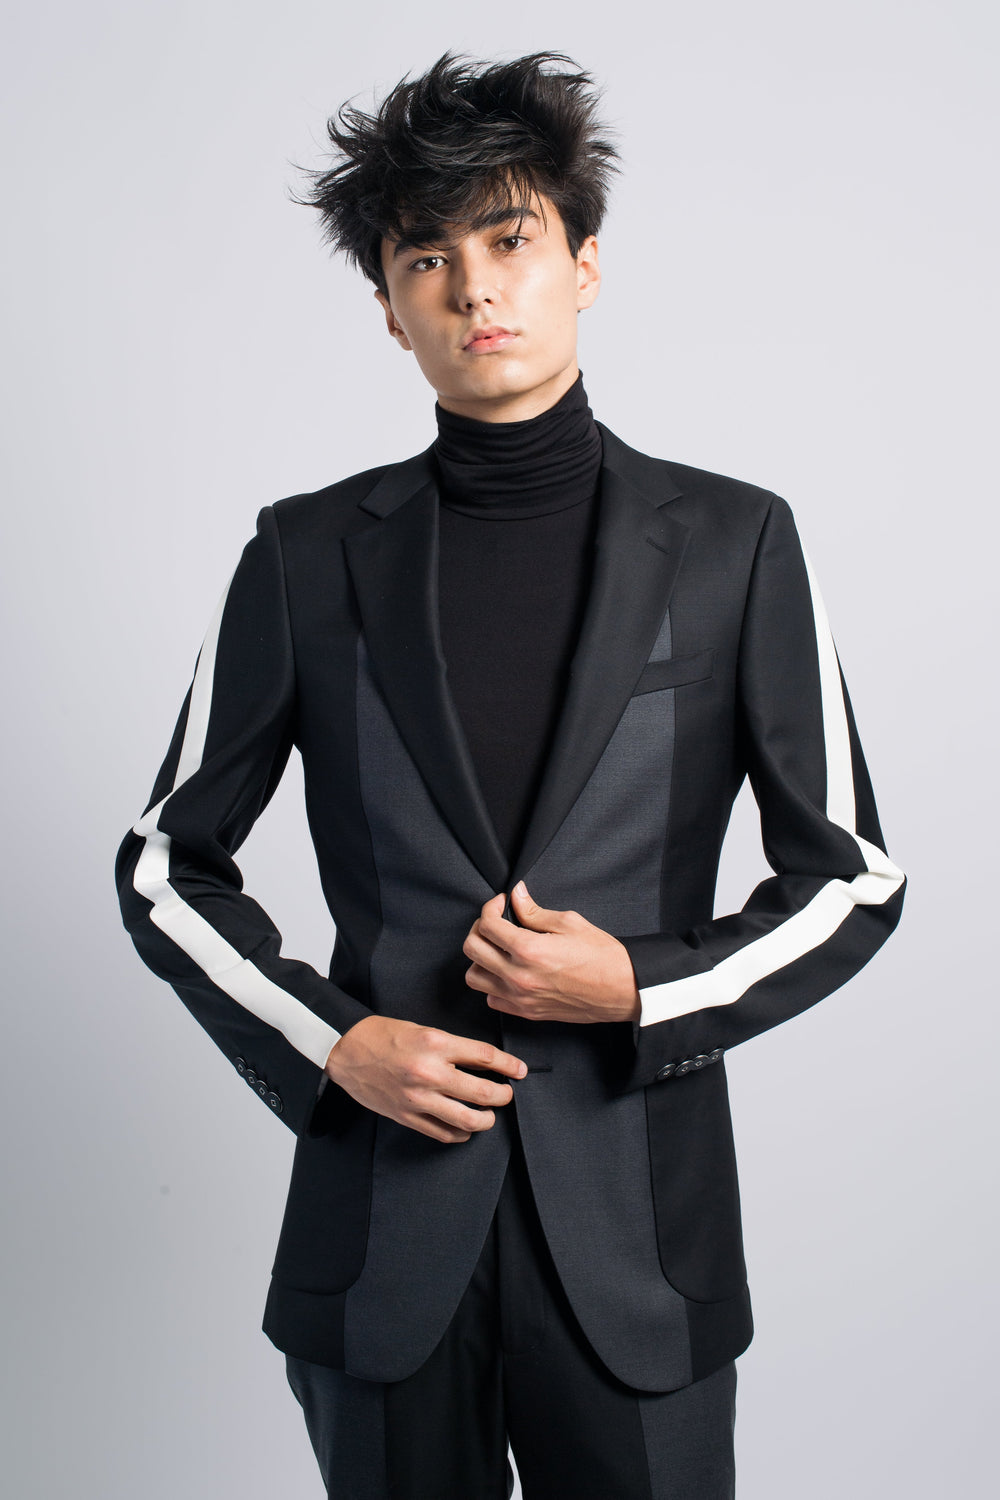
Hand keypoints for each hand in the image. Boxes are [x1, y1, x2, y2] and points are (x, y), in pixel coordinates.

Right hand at [324, 1014, 526, 1143]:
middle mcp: (429, 1073)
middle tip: (507, 1093)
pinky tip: (465, 1127)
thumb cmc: (384, 1035)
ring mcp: (418, 1098)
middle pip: (483, 1092)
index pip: (485, 1057)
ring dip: (486, 1119)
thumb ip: (452, 1047)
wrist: (347, 1049)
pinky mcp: (407, 1116)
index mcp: (435, 1044)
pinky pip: (443, 1133)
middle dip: (503, 1096)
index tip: (519, 1070)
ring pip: (467, 1119)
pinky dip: (461, 1133)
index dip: (509, 1065)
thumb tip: (483, 1062)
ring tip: (489, 1113)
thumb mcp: (423, 1030)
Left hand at [462, 882, 640, 1024]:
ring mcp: (520, 998)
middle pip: (472, 948)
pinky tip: (508, 971)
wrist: (623, 989)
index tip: (502, 903)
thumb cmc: (602, 956)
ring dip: (481, 958)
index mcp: (529, 950)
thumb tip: (515, 895)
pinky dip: (493, 984)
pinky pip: (491, 999)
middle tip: (496, 922)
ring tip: (498, 948)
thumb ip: (534, 911)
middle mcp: (518, 977)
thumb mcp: (569, 923)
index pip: (487, 925)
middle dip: (480, 928)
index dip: (491, 907)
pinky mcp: (526, 1012)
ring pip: (474, 977)